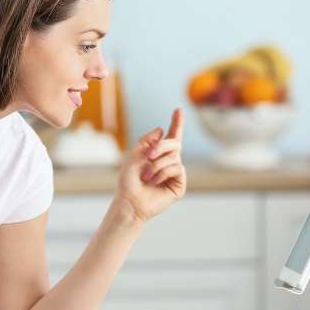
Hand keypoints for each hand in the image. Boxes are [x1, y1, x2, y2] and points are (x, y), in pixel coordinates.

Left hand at [114, 108, 186, 222]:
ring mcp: (176, 173)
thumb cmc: (129, 180)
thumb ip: (147, 140)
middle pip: (175, 143)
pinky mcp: (179, 184)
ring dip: (157, 165)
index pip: (171, 136)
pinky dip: (163, 172)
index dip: (176, 123)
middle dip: (162, 146)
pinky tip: (154, 181)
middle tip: (148, 155)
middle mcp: (169, 161)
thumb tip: (162, 130)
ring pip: (174, 157)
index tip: (178, 109)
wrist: (130, 200)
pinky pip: (177, 168)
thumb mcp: (134, 154)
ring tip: (146, 176)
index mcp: (158, 154)